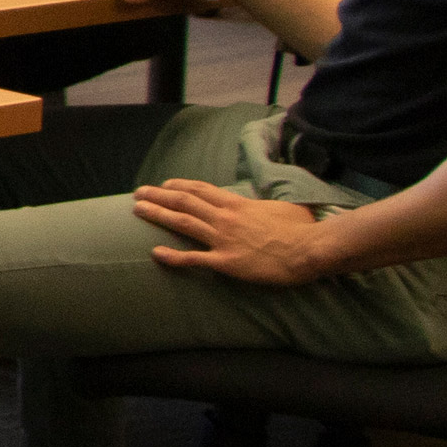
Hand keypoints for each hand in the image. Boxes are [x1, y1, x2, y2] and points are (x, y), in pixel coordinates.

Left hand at [133, 178, 333, 285]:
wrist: (309, 249)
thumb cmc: (301, 229)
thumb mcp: (283, 206)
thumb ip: (267, 202)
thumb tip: (267, 202)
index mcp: (237, 204)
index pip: (201, 189)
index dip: (179, 186)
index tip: (164, 184)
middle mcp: (225, 218)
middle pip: (184, 201)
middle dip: (158, 195)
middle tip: (138, 193)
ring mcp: (223, 239)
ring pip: (182, 222)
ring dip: (157, 214)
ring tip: (137, 210)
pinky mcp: (226, 262)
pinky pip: (193, 258)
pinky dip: (172, 256)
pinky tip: (155, 253)